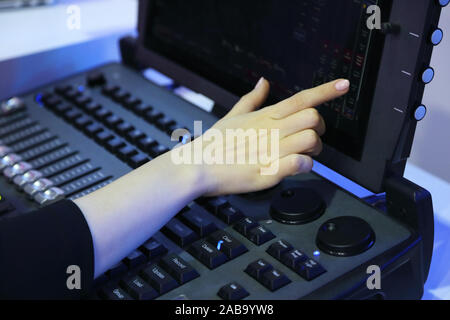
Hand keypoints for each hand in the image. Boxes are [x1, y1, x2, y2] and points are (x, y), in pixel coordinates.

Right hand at [174, 77, 349, 195]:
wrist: (196, 167)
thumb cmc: (213, 144)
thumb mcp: (232, 115)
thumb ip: (252, 99)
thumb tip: (264, 81)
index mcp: (265, 116)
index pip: (301, 98)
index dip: (326, 91)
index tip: (344, 86)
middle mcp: (271, 130)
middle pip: (313, 118)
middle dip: (320, 129)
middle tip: (311, 139)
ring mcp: (270, 150)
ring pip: (311, 140)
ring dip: (313, 150)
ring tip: (302, 156)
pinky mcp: (268, 171)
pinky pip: (300, 164)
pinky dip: (305, 166)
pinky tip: (296, 168)